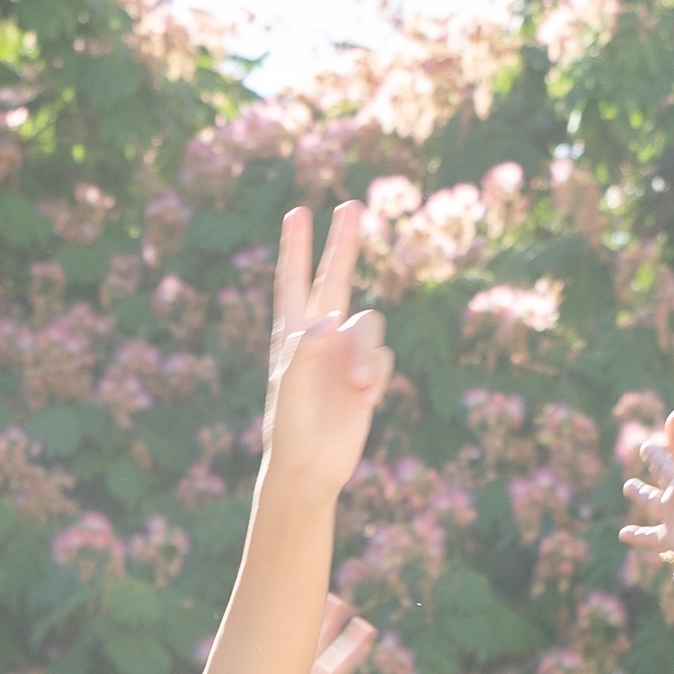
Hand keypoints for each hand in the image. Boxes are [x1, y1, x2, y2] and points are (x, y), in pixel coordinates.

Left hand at [260, 205, 392, 498]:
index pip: (294, 280)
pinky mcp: (368, 376)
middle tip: (351, 205)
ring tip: (358, 388)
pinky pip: (383, 358)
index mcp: (292, 333)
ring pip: (370, 326)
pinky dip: (376, 376)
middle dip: (342, 243)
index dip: (295, 247)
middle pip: (336, 278)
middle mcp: (320, 336)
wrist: (311, 467)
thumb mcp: (291, 386)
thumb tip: (331, 319)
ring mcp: (345, 354)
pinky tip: (364, 400)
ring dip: (368, 355)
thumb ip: (306, 348)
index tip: (297, 214)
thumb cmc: (290, 427)